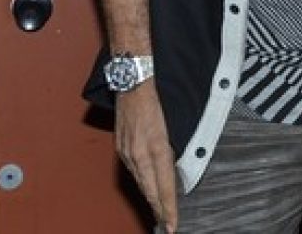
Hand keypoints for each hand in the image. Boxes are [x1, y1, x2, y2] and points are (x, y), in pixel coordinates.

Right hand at [116, 84, 177, 231]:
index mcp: (155, 147)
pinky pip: (134, 171)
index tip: (172, 223)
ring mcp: (127, 151)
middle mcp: (138, 153)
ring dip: (150, 198)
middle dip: (159, 209)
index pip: (164, 185)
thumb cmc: (156, 97)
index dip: (168, 207)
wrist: (133, 81)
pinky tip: (147, 189)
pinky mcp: (121, 147)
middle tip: (167, 225)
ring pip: (141, 182)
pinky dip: (142, 183)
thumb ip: (174, 147)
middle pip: (150, 190)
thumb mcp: (173, 122)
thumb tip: (180, 166)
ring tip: (159, 213)